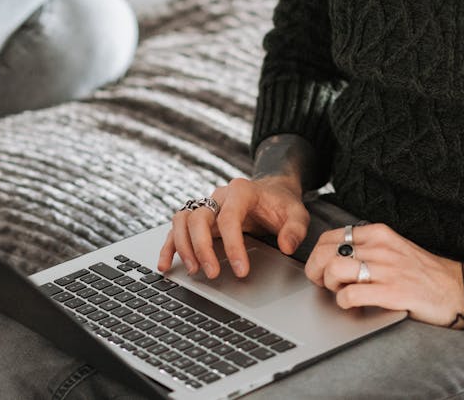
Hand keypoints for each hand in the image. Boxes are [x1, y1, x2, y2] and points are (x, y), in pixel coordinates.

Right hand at [157, 175, 309, 279]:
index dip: (233, 245)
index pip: (229, 217)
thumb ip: (295, 228)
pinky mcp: (200, 217)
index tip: (241, 271)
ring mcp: (207, 205)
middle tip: (212, 274)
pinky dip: (169, 246)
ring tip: (193, 271)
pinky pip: (177, 228)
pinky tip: (166, 265)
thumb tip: (285, 246)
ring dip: (183, 246)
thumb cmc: (282, 204)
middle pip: (198, 217)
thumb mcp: (297, 213)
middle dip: (202, 247)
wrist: (271, 191)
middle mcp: (219, 195)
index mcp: (241, 190)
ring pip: (182, 219)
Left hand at [304, 222, 463, 326]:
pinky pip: (352, 294)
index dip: (317, 254)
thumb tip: (335, 256)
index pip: (330, 237)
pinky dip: (344, 301)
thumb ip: (367, 247)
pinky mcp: (392, 292)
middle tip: (322, 283)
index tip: (319, 267)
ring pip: (334, 270)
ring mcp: (386, 269)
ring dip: (329, 285)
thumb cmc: (423, 273)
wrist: (458, 289)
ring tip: (339, 292)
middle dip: (316, 270)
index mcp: (378, 233)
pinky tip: (351, 304)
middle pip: (326, 252)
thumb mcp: (393, 248)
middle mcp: (379, 247)